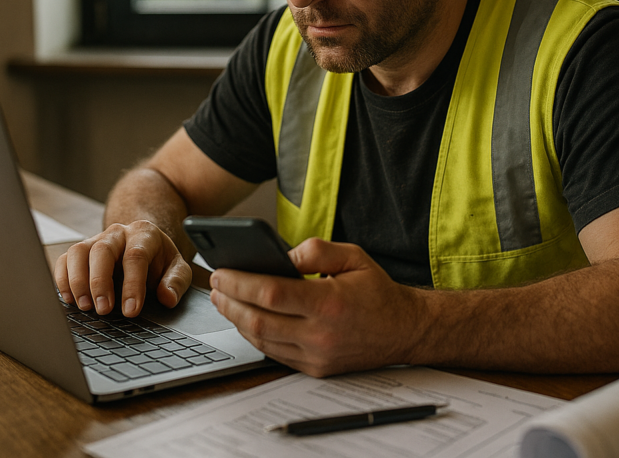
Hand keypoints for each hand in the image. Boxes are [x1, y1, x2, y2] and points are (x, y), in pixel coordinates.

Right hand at [54, 220, 192, 316]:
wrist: (144, 243)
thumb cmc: (159, 259)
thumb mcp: (177, 268)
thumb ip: (176, 281)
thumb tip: (168, 297)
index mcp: (144, 234)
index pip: (135, 256)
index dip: (132, 285)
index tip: (131, 310)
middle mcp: (118, 233)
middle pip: (103, 251)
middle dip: (100, 282)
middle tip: (103, 310)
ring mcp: (96, 239)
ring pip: (79, 252)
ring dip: (78, 281)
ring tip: (85, 307)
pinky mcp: (81, 251)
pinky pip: (64, 259)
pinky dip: (63, 279)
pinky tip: (69, 299)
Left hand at [208, 238, 428, 376]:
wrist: (404, 331)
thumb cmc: (377, 292)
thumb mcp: (354, 256)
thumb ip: (317, 250)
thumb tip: (283, 254)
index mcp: (329, 303)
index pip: (271, 293)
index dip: (240, 283)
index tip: (221, 272)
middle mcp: (321, 334)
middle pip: (258, 321)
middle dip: (229, 302)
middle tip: (214, 286)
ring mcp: (317, 356)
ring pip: (262, 341)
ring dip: (237, 320)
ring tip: (223, 301)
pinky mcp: (316, 369)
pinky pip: (275, 354)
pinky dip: (255, 336)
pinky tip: (245, 319)